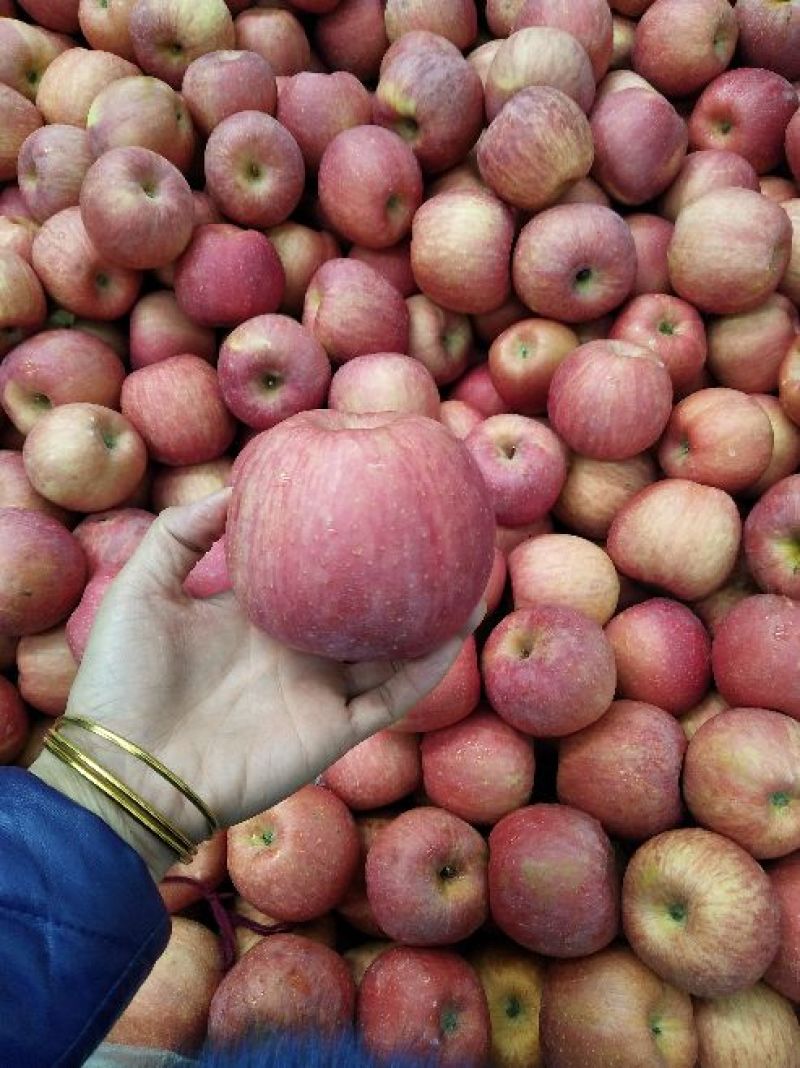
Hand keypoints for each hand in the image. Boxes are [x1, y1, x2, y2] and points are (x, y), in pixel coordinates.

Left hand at [31, 490, 481, 878]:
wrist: (127, 770)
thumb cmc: (124, 679)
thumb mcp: (141, 588)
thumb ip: (183, 532)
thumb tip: (237, 485)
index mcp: (256, 617)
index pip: (311, 572)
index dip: (342, 541)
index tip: (374, 500)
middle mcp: (295, 652)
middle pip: (362, 609)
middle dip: (399, 577)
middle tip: (439, 533)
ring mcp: (318, 693)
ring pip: (391, 653)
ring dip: (432, 620)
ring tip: (471, 578)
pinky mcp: (332, 733)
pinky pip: (393, 698)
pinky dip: (427, 669)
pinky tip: (456, 631)